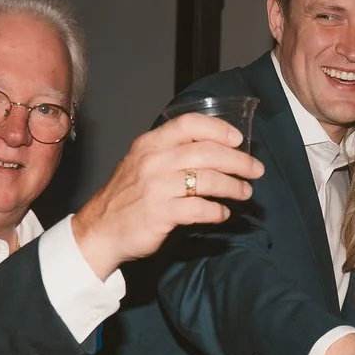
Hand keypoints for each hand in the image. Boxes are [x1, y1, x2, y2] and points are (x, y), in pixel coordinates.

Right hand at [68, 114, 263, 278]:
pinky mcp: (161, 214)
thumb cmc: (126, 197)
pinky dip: (217, 211)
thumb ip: (170, 152)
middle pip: (208, 152)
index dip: (219, 129)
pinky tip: (223, 213)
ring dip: (234, 186)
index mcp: (150, 144)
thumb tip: (215, 150)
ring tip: (245, 192)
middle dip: (238, 161)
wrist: (99, 230)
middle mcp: (153, 161)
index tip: (238, 140)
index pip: (189, 124)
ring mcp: (157, 187)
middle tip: (256, 169)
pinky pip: (201, 209)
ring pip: (209, 180)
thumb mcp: (141, 163)